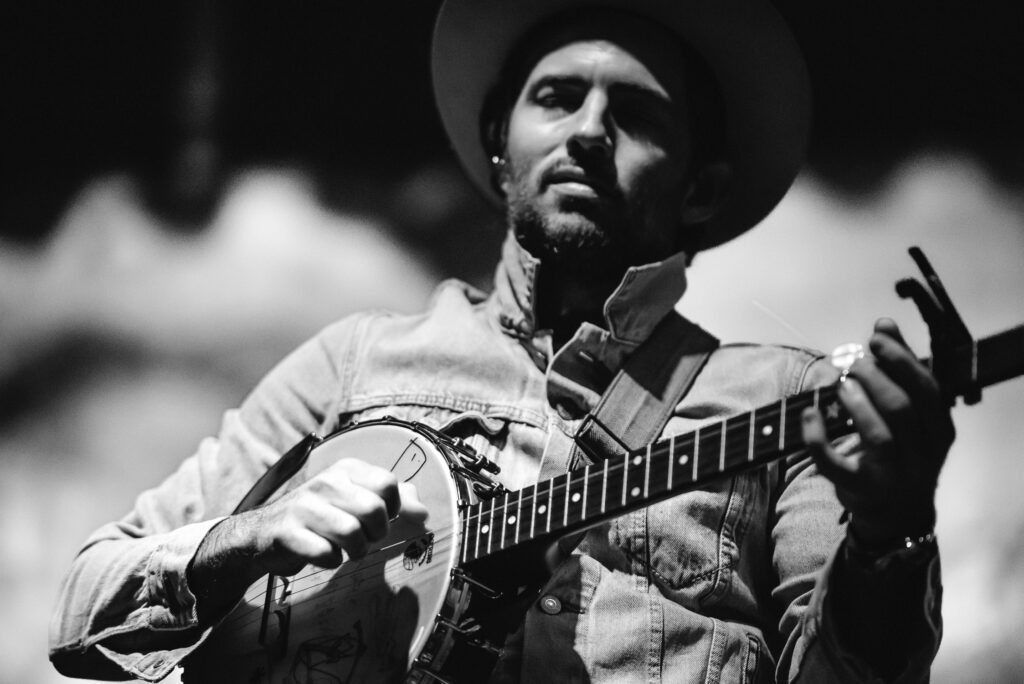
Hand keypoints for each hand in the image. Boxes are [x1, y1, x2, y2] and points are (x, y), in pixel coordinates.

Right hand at [246, 458, 429, 575]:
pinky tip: (323, 555)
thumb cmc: (320, 517)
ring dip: (355, 550)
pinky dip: (331, 561)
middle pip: (375, 510)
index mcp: (346, 470)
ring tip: (345, 549)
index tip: (380, 518)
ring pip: (352, 533)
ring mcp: (304, 506)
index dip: (392, 509)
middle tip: (363, 537)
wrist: (264, 533)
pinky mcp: (287, 532)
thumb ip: (394, 501)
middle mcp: (325, 482)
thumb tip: (423, 512)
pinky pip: (326, 554)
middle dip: (375, 533)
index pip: (388, 484)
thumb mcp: (356, 499)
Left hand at [801, 318, 954, 544]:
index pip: (927, 389)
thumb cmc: (902, 449)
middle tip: (851, 360)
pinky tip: (808, 413)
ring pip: (877, 435)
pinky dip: (818, 437)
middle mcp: (922, 454)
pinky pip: (835, 464)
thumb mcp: (911, 413)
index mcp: (939, 430)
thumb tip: (884, 323)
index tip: (875, 337)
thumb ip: (899, 368)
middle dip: (873, 376)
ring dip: (854, 402)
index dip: (900, 359)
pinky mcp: (860, 488)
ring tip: (839, 381)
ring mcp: (892, 475)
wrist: (898, 515)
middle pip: (901, 408)